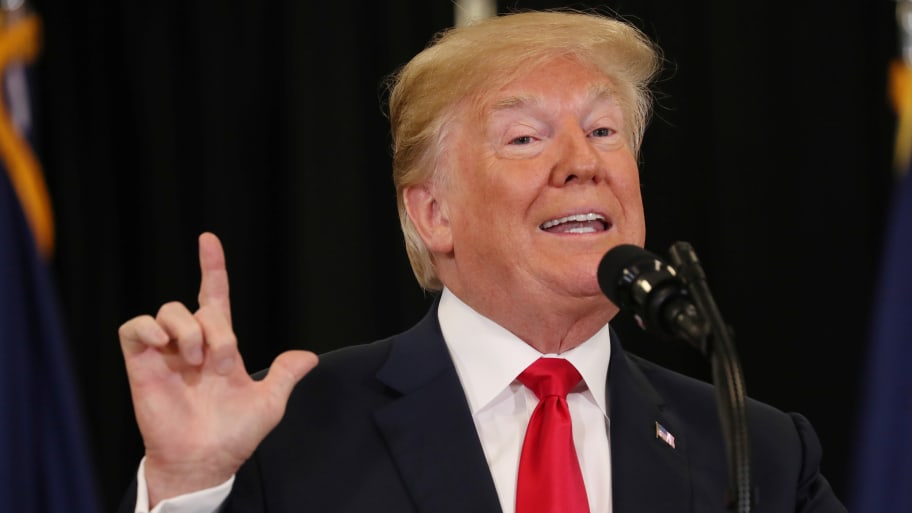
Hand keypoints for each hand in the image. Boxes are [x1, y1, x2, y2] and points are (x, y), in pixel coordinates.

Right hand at [118, 232, 317, 505]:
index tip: (209, 239)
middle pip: (197, 307)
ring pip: (168, 310)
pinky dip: (147, 328)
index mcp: (220, 345)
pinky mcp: (141, 364)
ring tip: (194, 361)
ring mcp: (165, 352)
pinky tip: (163, 345)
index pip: (214, 296)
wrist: (206, 460)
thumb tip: (310, 357)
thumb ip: (285, 375)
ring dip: (188, 330)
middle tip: (222, 363)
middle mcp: (191, 343)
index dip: (212, 268)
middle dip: (217, 329)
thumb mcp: (269, 402)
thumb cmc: (234, 434)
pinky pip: (134, 328)